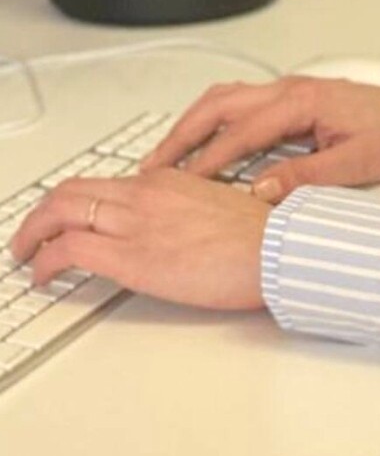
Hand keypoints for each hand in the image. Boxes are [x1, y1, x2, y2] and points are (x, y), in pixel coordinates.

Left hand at [10, 169, 269, 308]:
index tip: (65, 217)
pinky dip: (43, 260)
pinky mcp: (130, 257)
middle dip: (39, 213)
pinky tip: (40, 274)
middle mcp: (144, 193)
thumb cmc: (262, 238)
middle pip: (69, 190)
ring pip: (58, 212)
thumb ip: (186, 210)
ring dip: (31, 234)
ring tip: (25, 253)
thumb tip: (171, 228)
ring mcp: (134, 223)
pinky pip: (67, 249)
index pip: (101, 182)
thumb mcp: (218, 209)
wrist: (278, 251)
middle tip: (30, 233)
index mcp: (167, 181)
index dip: (72, 200)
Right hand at [136, 76, 379, 202]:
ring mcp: (287, 89)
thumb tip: (260, 192)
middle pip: (219, 105)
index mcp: (303, 101)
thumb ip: (307, 177)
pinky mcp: (290, 98)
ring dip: (192, 125)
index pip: (242, 132)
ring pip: (224, 100)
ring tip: (166, 157)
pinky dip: (212, 122)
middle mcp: (289, 88)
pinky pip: (239, 104)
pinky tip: (200, 145)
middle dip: (182, 135)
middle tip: (153, 166)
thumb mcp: (358, 163)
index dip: (209, 160)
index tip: (182, 184)